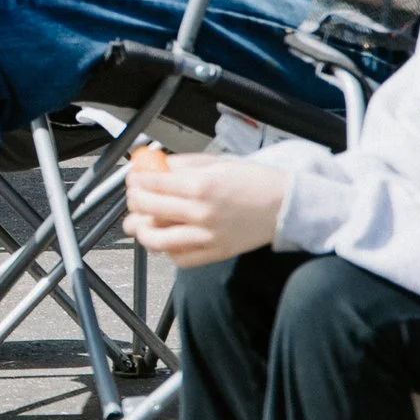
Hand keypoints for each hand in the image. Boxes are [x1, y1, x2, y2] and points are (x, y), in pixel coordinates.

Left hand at [124, 141, 292, 265]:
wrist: (286, 206)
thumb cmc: (256, 181)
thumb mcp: (218, 162)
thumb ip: (183, 165)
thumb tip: (155, 166)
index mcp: (202, 185)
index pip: (151, 184)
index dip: (136, 179)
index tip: (134, 177)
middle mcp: (201, 213)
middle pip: (147, 209)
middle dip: (134, 200)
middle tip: (135, 196)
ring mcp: (206, 237)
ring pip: (155, 239)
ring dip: (141, 229)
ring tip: (141, 221)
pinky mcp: (214, 254)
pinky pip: (178, 257)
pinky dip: (167, 249)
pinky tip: (168, 236)